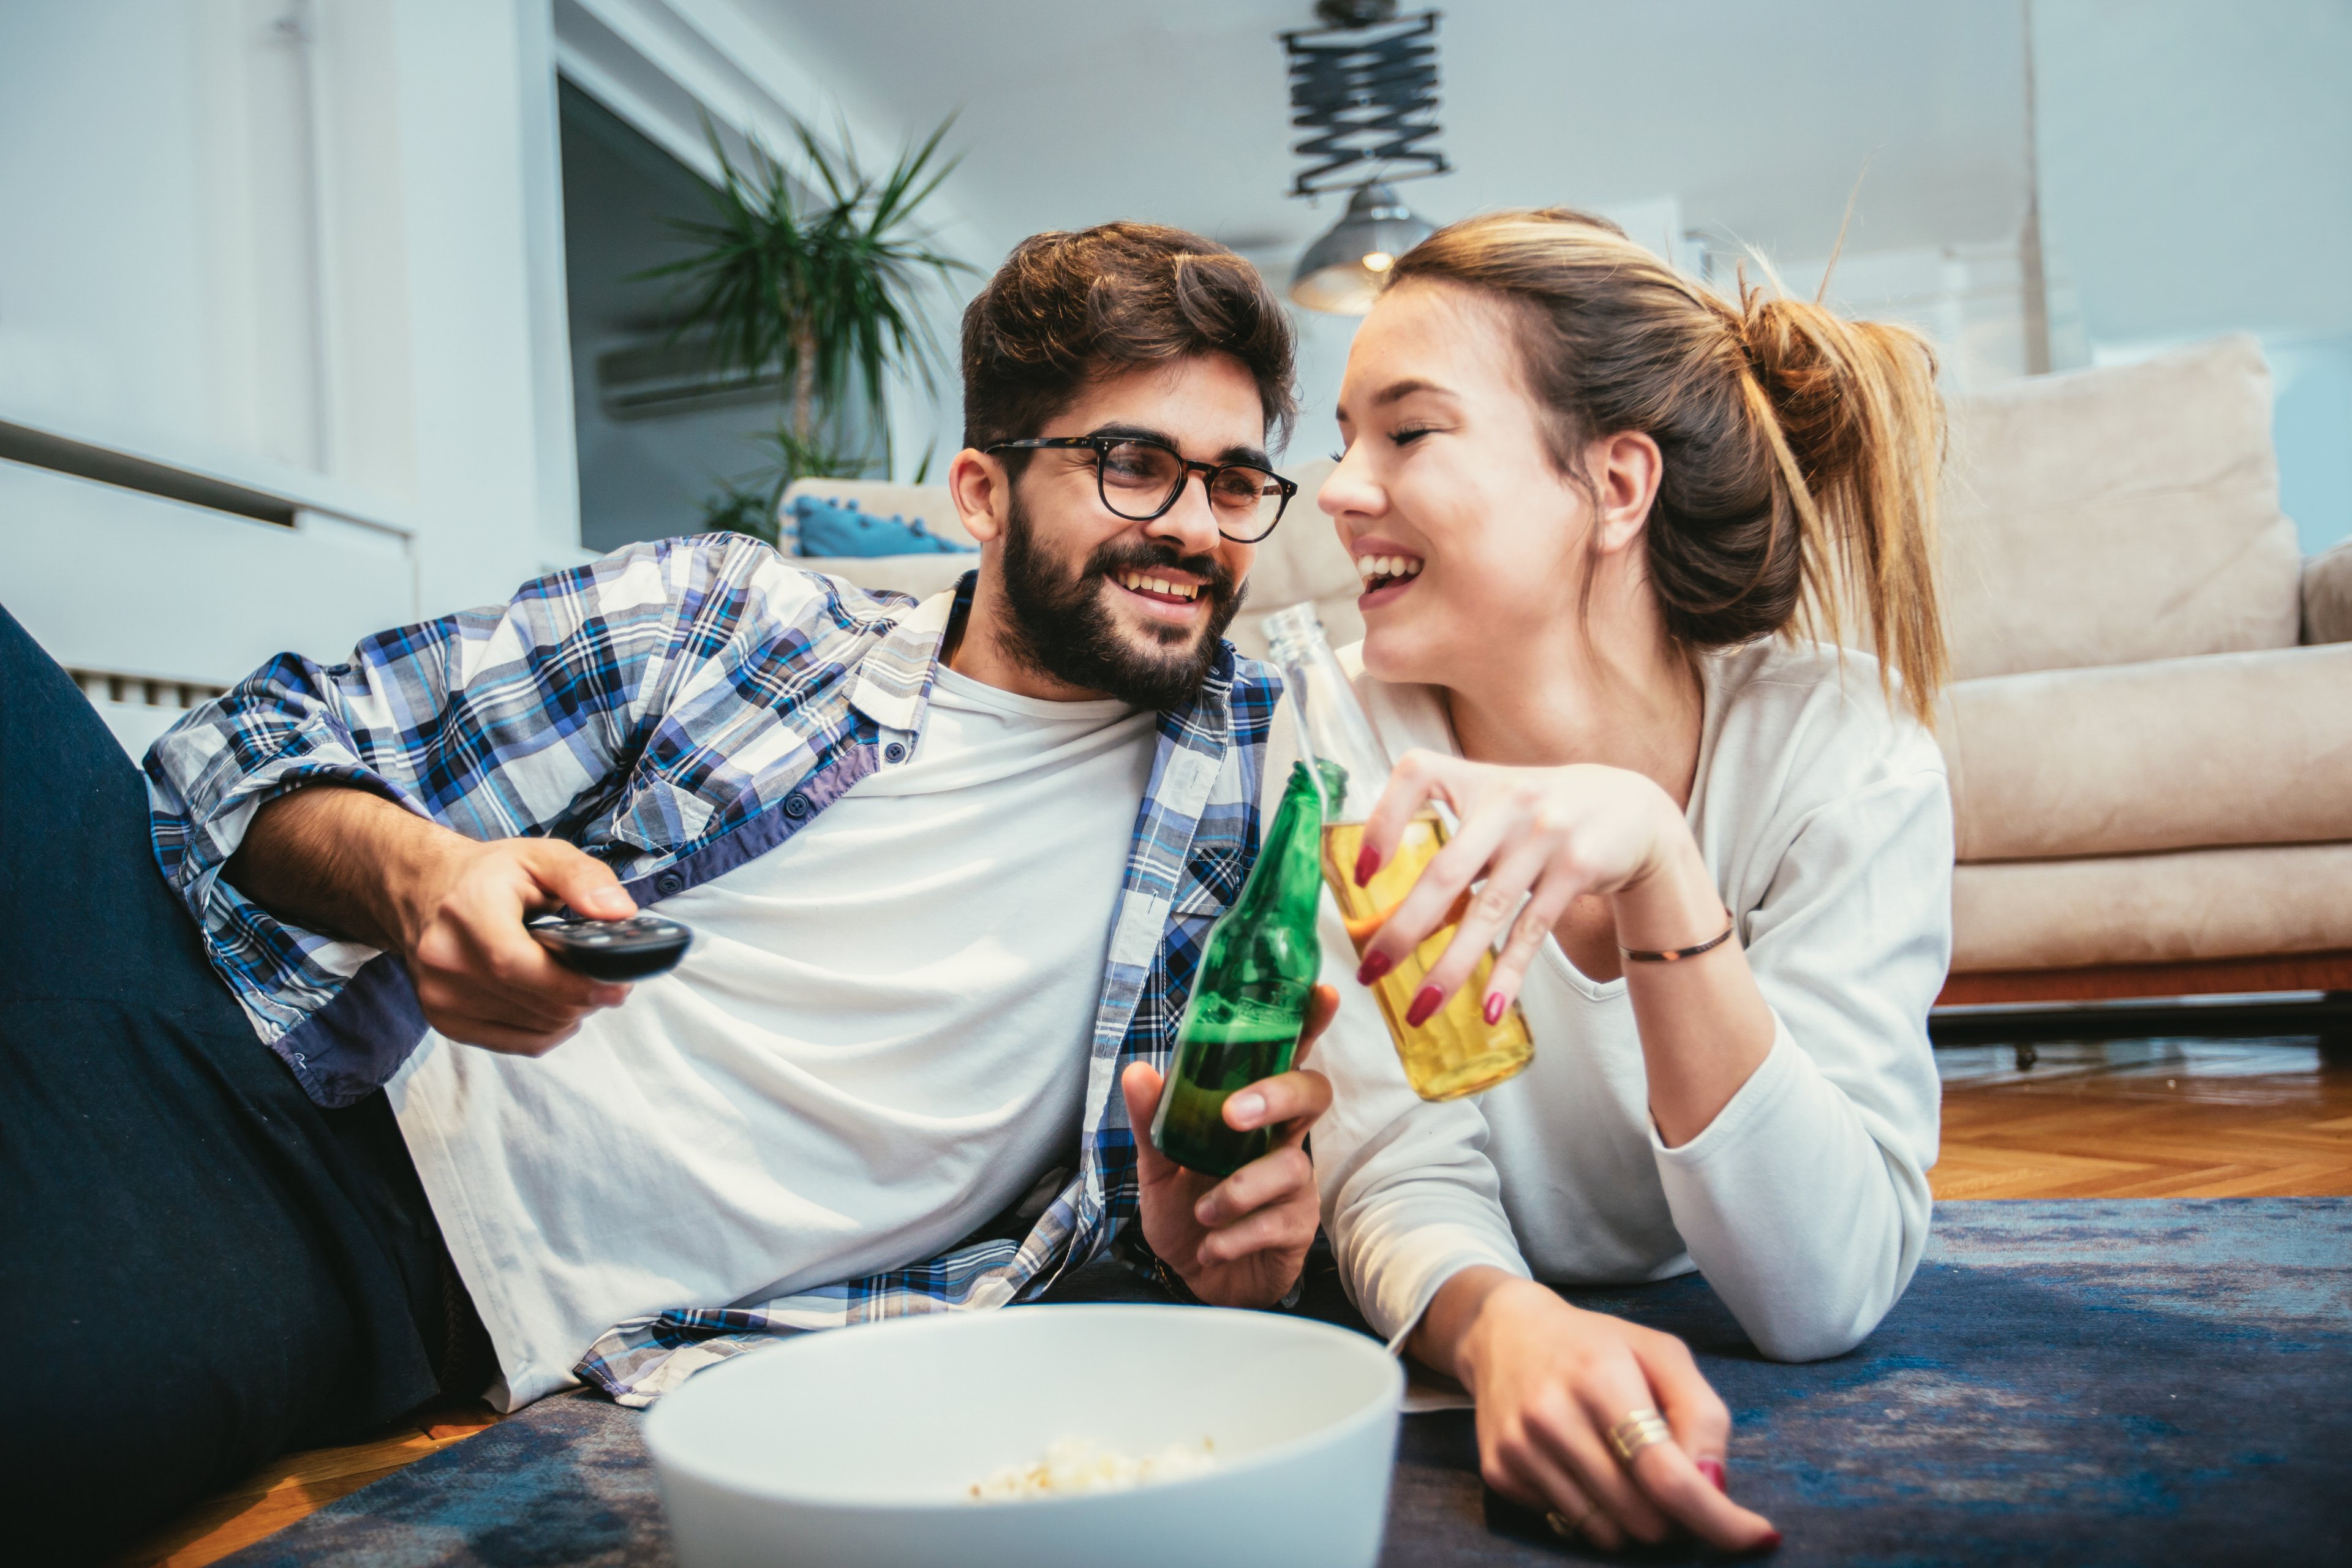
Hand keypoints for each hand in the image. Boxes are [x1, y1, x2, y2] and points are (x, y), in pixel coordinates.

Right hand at [397, 835, 640, 1054]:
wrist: (423, 891)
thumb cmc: (488, 875)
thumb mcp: (539, 854)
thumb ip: (582, 877)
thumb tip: (619, 911)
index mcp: (468, 911)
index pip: (519, 965)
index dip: (575, 984)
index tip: (618, 985)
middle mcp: (446, 959)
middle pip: (537, 1004)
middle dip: (586, 997)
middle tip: (608, 979)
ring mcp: (441, 996)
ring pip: (535, 1029)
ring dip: (570, 1013)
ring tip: (576, 981)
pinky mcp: (445, 1021)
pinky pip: (518, 1044)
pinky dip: (548, 1029)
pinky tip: (553, 1001)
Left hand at [1122, 984, 1338, 1307]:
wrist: (1194, 1279)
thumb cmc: (1185, 1211)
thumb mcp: (1158, 1165)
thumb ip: (1153, 1121)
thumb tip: (1138, 1071)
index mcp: (1252, 1111)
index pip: (1288, 1056)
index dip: (1309, 1023)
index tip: (1321, 993)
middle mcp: (1282, 1138)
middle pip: (1312, 1093)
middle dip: (1277, 1094)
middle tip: (1233, 1116)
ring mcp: (1295, 1182)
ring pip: (1290, 1164)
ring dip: (1236, 1190)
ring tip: (1202, 1212)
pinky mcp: (1298, 1226)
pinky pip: (1277, 1219)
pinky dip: (1235, 1233)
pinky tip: (1212, 1244)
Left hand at [1351, 751, 1715, 1018]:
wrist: (1635, 810)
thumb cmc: (1546, 812)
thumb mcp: (1499, 806)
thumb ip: (1454, 845)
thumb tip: (1390, 917)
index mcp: (1478, 779)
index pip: (1416, 775)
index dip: (1381, 820)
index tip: (1361, 874)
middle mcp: (1509, 802)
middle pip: (1446, 872)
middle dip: (1404, 928)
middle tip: (1370, 970)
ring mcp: (1546, 835)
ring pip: (1488, 912)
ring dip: (1450, 966)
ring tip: (1420, 1008)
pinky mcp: (1577, 868)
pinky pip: (1532, 931)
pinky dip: (1508, 973)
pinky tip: (1488, 1008)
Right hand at [1430, 1269, 1777, 1553]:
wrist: (1505, 1332)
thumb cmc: (1597, 1345)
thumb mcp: (1662, 1354)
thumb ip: (1702, 1415)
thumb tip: (1715, 1487)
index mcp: (1600, 1377)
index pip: (1666, 1475)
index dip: (1717, 1518)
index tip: (1757, 1536)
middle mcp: (1552, 1416)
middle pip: (1643, 1517)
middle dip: (1673, 1514)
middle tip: (1666, 1477)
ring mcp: (1520, 1448)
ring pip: (1607, 1534)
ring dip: (1633, 1518)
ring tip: (1621, 1468)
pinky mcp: (1499, 1472)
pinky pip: (1568, 1527)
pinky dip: (1590, 1511)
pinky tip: (1580, 1465)